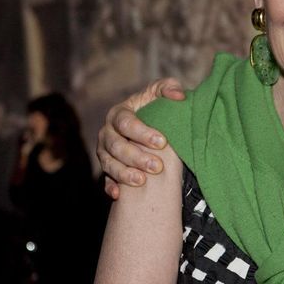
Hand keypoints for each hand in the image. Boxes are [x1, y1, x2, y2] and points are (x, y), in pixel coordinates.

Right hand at [96, 79, 185, 198]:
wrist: (147, 129)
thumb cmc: (154, 109)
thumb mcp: (160, 95)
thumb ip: (168, 88)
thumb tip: (179, 96)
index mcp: (119, 114)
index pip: (126, 123)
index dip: (143, 133)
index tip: (162, 142)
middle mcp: (107, 133)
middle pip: (116, 146)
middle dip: (136, 157)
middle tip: (157, 167)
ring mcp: (105, 152)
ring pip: (109, 164)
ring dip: (124, 173)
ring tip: (141, 181)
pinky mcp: (107, 168)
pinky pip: (105, 179)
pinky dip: (111, 187)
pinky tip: (119, 195)